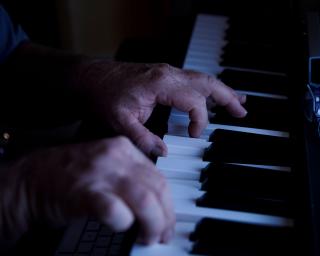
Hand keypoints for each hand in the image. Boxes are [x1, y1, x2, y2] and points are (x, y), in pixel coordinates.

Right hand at [0, 136, 174, 244]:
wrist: (33, 177)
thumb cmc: (72, 175)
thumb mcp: (108, 165)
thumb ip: (132, 177)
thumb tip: (158, 203)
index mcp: (125, 149)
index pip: (160, 178)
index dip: (168, 205)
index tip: (168, 220)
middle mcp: (117, 158)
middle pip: (158, 190)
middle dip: (166, 218)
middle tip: (162, 234)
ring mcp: (101, 174)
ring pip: (145, 201)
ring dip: (153, 225)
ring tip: (148, 237)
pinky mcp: (86, 193)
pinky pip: (117, 211)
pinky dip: (124, 223)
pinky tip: (122, 226)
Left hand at [74, 61, 246, 156]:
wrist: (90, 78)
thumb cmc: (103, 96)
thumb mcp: (119, 122)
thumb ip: (143, 139)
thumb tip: (164, 151)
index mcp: (162, 84)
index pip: (194, 101)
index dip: (199, 121)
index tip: (193, 136)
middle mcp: (169, 74)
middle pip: (207, 83)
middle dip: (228, 97)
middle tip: (242, 112)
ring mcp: (168, 72)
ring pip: (203, 79)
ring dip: (222, 91)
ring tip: (237, 103)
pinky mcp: (164, 76)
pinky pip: (193, 80)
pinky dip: (207, 88)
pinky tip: (212, 95)